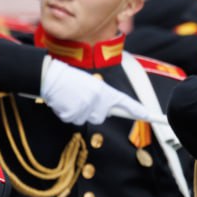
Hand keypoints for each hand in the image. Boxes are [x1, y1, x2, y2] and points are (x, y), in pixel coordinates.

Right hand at [39, 60, 153, 124]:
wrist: (48, 76)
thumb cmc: (68, 79)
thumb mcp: (90, 83)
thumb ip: (101, 96)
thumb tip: (106, 109)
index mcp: (102, 90)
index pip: (123, 101)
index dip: (136, 109)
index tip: (148, 115)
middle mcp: (96, 99)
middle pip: (101, 116)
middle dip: (93, 111)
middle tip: (82, 100)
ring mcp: (84, 107)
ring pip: (86, 119)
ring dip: (79, 112)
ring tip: (70, 99)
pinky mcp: (71, 114)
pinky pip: (72, 120)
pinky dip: (67, 113)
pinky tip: (63, 102)